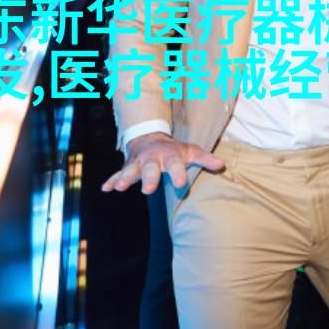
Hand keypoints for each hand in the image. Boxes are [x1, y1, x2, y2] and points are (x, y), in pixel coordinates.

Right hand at [102, 132, 224, 194]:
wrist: (150, 137)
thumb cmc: (174, 149)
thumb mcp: (190, 151)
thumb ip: (205, 159)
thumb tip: (222, 165)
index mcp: (169, 156)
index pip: (175, 165)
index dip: (178, 174)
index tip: (180, 185)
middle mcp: (152, 159)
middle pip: (150, 169)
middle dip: (149, 179)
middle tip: (148, 191)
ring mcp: (138, 163)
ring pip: (130, 171)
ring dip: (125, 179)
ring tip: (120, 187)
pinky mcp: (127, 168)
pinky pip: (117, 174)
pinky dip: (111, 180)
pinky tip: (106, 188)